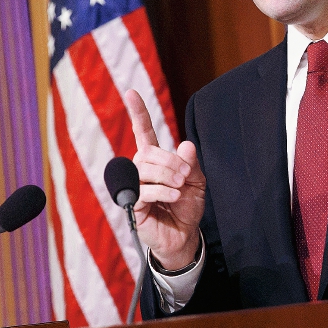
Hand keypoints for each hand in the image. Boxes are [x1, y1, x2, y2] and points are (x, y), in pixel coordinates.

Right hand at [125, 90, 205, 269]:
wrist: (184, 235)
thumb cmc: (187, 206)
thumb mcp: (197, 182)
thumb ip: (191, 164)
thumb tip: (185, 145)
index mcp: (156, 159)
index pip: (144, 132)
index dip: (138, 113)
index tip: (130, 92)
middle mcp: (142, 169)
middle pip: (149, 152)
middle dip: (171, 161)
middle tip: (186, 176)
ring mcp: (135, 186)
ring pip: (145, 169)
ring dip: (168, 176)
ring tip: (180, 187)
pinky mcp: (133, 204)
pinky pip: (144, 190)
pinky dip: (162, 191)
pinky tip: (174, 196)